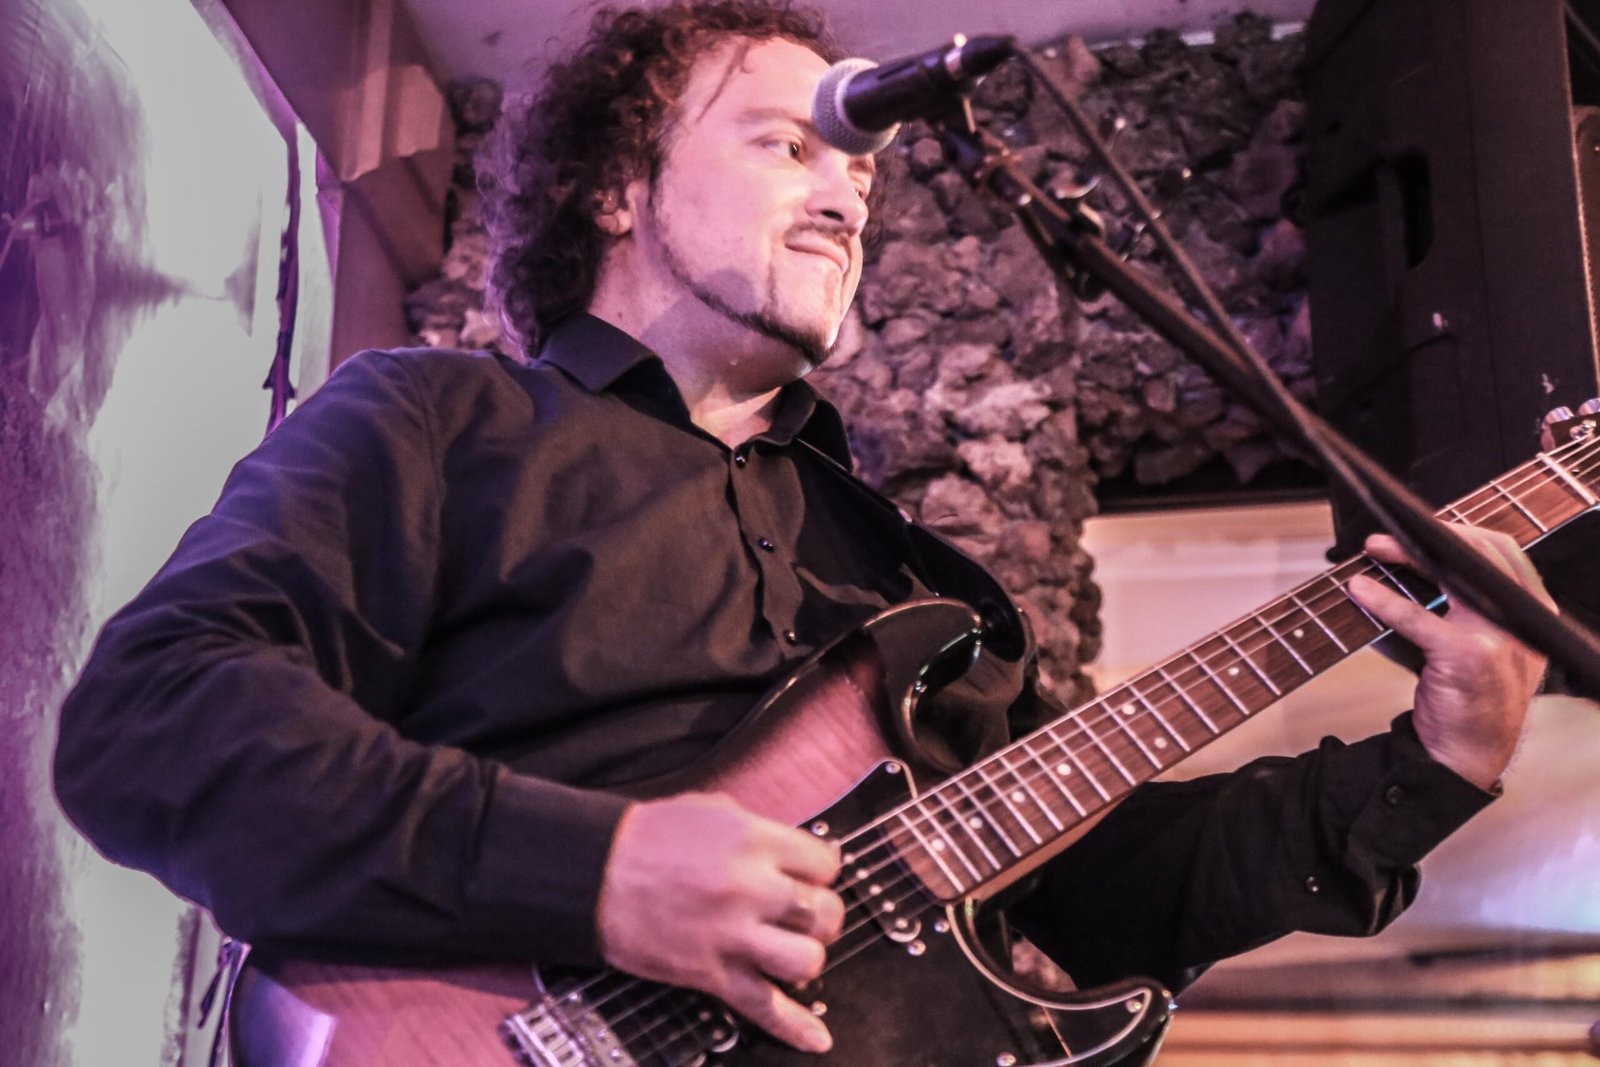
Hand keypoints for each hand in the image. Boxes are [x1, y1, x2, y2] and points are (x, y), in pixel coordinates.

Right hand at [595, 792, 844, 1053]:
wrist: (595, 873)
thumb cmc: (647, 839)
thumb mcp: (712, 810)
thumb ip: (758, 829)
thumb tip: (790, 850)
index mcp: (754, 842)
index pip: (825, 863)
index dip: (820, 870)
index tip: (810, 876)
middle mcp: (751, 888)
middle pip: (823, 912)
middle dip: (820, 914)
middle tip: (803, 913)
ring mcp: (733, 935)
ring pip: (807, 960)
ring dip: (805, 956)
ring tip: (791, 949)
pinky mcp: (712, 973)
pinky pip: (765, 1007)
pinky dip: (794, 1026)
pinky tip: (816, 1037)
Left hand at [1347, 527, 1552, 789]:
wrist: (1467, 755)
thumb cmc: (1465, 698)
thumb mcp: (1475, 645)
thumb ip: (1455, 606)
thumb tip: (1402, 566)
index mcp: (1531, 614)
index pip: (1502, 553)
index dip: (1460, 533)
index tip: (1420, 526)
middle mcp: (1524, 621)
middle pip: (1480, 556)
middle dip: (1432, 536)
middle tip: (1384, 539)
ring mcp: (1501, 638)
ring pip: (1453, 577)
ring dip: (1408, 557)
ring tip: (1375, 550)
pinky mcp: (1469, 657)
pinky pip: (1420, 618)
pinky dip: (1386, 600)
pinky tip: (1361, 591)